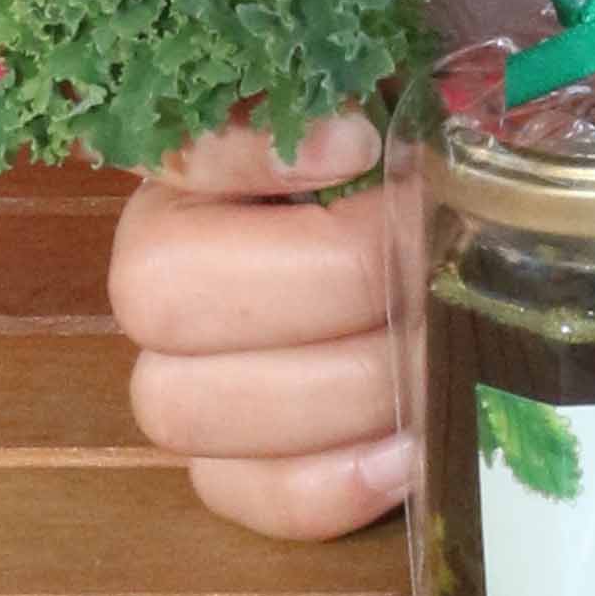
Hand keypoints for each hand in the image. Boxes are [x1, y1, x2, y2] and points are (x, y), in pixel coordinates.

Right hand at [108, 103, 416, 539]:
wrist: (431, 265)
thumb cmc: (409, 176)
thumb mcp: (401, 107)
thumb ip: (394, 100)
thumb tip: (386, 130)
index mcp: (191, 168)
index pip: (176, 148)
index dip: (256, 151)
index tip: (362, 143)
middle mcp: (160, 275)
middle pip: (168, 294)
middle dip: (329, 284)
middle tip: (433, 271)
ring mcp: (179, 381)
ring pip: (186, 408)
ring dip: (335, 391)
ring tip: (434, 363)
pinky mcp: (226, 470)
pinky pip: (246, 495)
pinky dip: (331, 485)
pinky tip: (411, 452)